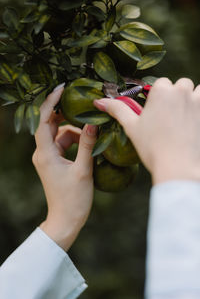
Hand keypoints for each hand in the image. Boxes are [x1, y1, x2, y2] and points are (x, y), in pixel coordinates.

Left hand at [32, 85, 96, 250]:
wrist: (66, 219)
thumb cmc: (74, 198)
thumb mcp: (83, 169)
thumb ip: (87, 144)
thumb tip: (92, 123)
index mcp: (46, 153)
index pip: (44, 120)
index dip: (51, 102)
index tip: (62, 89)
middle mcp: (43, 153)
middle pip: (50, 125)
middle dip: (65, 115)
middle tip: (82, 107)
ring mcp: (47, 158)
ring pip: (59, 135)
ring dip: (74, 132)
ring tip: (91, 134)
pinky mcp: (54, 163)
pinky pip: (63, 145)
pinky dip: (74, 142)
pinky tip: (88, 144)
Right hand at [94, 78, 199, 184]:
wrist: (177, 166)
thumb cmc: (152, 147)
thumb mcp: (131, 127)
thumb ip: (117, 110)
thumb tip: (98, 101)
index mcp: (161, 91)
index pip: (161, 83)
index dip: (157, 97)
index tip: (156, 113)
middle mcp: (181, 91)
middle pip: (180, 85)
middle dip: (175, 96)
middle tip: (168, 118)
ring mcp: (197, 101)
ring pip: (196, 91)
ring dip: (191, 98)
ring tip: (182, 118)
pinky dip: (199, 107)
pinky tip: (192, 122)